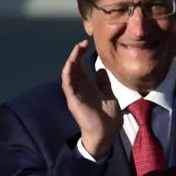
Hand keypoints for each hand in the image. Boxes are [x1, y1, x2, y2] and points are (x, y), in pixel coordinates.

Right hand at [62, 40, 120, 158]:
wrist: (107, 133)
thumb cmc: (108, 117)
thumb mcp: (108, 95)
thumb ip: (104, 83)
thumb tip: (101, 70)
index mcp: (88, 87)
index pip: (81, 68)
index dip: (81, 55)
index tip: (87, 44)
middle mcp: (79, 89)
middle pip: (74, 68)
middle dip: (76, 54)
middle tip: (82, 43)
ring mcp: (75, 94)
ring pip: (69, 74)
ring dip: (71, 61)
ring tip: (77, 49)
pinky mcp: (73, 100)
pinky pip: (67, 84)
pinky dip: (68, 73)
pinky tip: (70, 63)